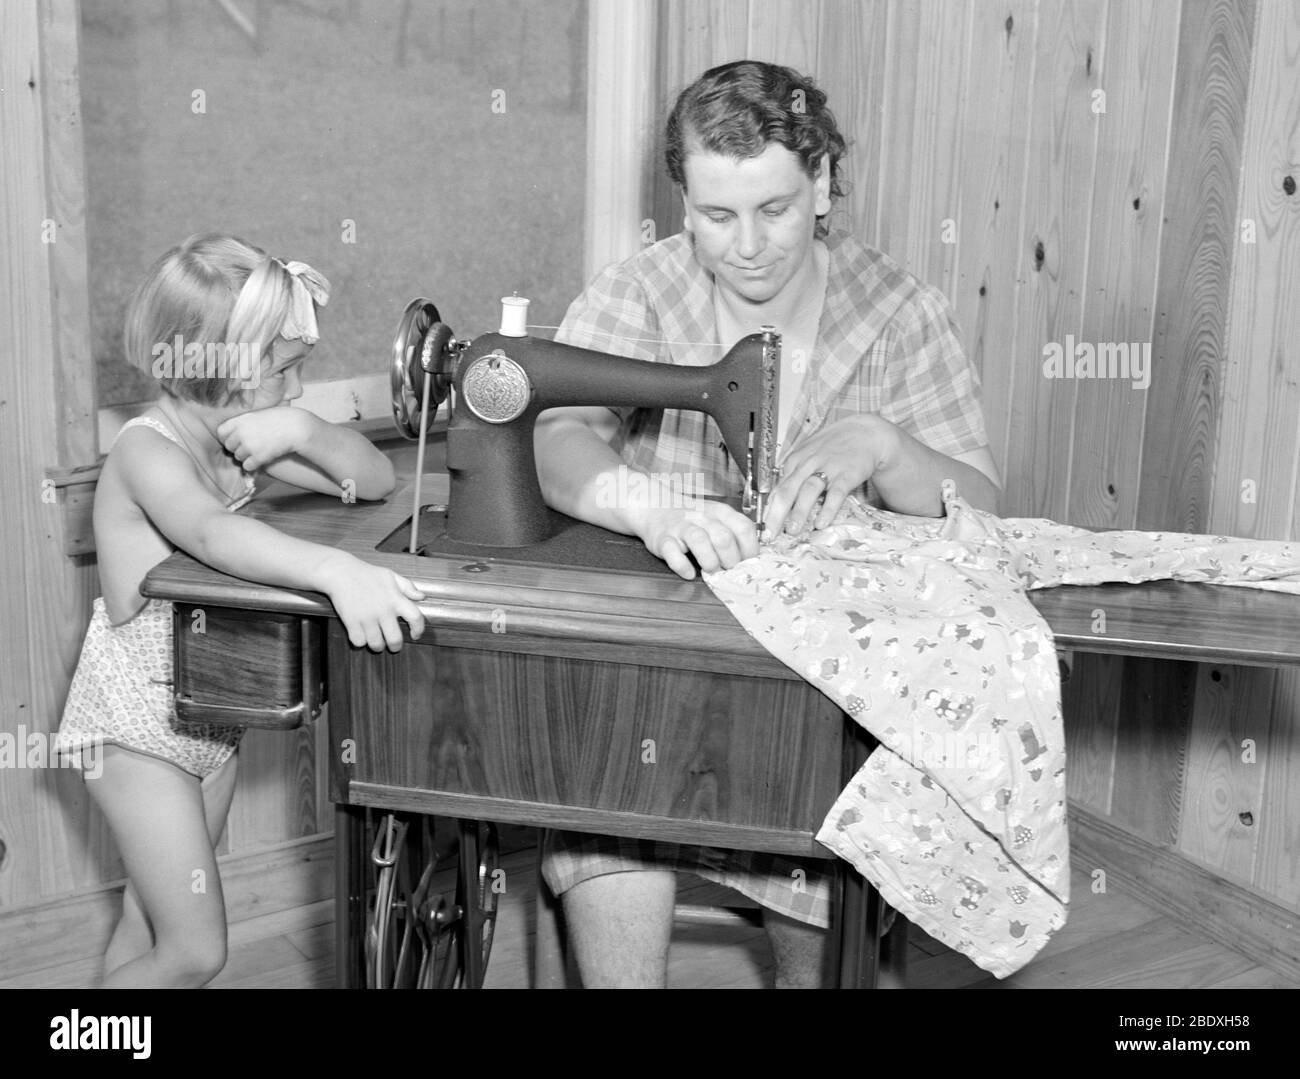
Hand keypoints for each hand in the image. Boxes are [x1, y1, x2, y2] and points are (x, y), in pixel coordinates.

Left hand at [217, 407, 315, 471]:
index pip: (221, 432)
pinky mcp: (257, 457)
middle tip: (250, 447)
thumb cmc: (280, 419)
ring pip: (238, 457)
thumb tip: (233, 435)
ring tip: (259, 451)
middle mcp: (241, 433)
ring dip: (247, 457)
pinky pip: (247, 466)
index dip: (227, 437)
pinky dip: (253, 465)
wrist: (296, 427)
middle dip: (237, 448)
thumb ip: (244, 423)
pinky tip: (262, 459)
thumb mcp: (258, 415)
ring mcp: (249, 446)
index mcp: (240, 420)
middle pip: (229, 446)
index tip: (235, 439)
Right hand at [323, 555, 426, 650]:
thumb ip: (408, 587)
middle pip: (395, 639)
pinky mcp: (351, 622)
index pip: (416, 618)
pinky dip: (360, 642)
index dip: (419, 629)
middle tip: (393, 646)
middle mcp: (383, 610)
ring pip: (376, 644)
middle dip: (396, 647)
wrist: (340, 572)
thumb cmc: (367, 574)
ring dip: (378, 646)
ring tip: (377, 642)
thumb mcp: (391, 576)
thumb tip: (422, 597)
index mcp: (395, 599)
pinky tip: (362, 636)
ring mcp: (367, 618)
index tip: (416, 635)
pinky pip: (359, 642)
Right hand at [635, 502, 758, 579]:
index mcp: (719, 511)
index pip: (743, 528)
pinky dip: (682, 566)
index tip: (748, 563)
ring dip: (710, 561)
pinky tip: (689, 573)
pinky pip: (672, 552)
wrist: (654, 508)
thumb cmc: (691, 518)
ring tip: (711, 570)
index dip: (750, 549)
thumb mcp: (715, 517)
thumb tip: (752, 557)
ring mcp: (681, 527)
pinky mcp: (663, 539)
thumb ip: (733, 531)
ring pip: (700, 540)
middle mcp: (701, 517)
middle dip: (730, 560)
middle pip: (723, 537)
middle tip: (728, 569)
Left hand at [763, 415, 895, 536]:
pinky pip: (835, 493)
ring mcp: (828, 468)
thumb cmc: (833, 447)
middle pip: (787, 491)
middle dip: (776, 515)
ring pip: (808, 491)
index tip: (763, 529)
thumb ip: (794, 475)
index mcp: (795, 461)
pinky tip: (821, 523)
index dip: (768, 510)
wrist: (864, 433)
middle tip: (770, 534)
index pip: (777, 488)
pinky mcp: (847, 475)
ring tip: (792, 531)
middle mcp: (808, 464)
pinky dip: (827, 509)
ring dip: (798, 512)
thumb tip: (777, 500)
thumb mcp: (808, 455)